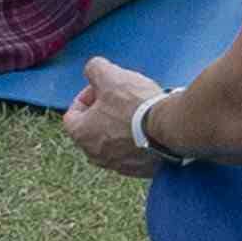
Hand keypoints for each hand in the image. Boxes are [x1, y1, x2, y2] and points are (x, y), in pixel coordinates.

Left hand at [62, 55, 176, 179]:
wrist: (169, 130)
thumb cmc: (135, 106)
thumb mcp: (109, 75)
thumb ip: (94, 69)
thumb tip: (93, 70)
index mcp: (81, 134)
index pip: (72, 114)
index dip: (86, 95)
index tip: (102, 88)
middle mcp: (95, 155)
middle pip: (92, 129)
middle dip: (104, 111)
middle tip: (120, 98)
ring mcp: (117, 165)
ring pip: (112, 142)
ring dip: (120, 126)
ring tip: (137, 111)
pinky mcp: (139, 170)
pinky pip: (132, 152)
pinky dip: (137, 140)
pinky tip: (149, 126)